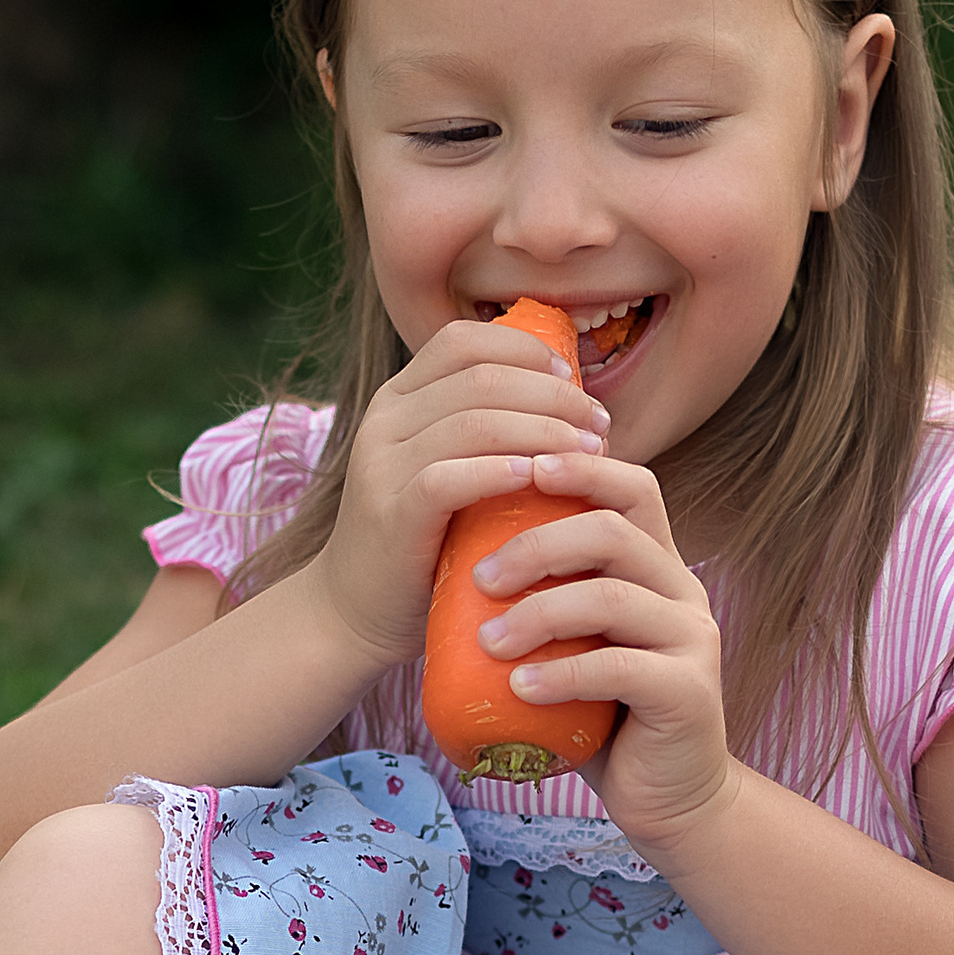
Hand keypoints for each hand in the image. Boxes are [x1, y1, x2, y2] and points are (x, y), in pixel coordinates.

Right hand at [309, 320, 611, 667]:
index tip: (573, 382)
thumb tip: (578, 408)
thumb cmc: (426, 541)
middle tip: (599, 426)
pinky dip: (497, 471)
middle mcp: (384, 420)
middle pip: (481, 378)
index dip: (525, 350)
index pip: (463, 341)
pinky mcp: (389, 514)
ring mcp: (380, 466)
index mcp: (399, 398)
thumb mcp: (450, 470)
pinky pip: (446, 478)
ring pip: (472, 422)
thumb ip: (490, 433)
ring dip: (543, 431)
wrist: (354, 613)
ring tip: (589, 453)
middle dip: (553, 396)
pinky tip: (536, 477)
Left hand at [468, 445, 733, 851]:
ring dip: (538, 613)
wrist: (668, 796)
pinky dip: (561, 674)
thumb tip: (454, 554)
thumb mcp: (573, 643)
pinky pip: (620, 668)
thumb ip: (545, 596)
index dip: (578, 467)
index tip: (518, 469)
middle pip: (613, 531)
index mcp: (658, 565)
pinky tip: (520, 688)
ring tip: (486, 642)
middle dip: (535, 546)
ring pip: (612, 596)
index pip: (632, 487)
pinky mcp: (689, 692)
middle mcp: (682, 589)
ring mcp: (692, 639)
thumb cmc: (604, 714)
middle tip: (477, 579)